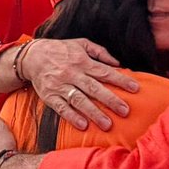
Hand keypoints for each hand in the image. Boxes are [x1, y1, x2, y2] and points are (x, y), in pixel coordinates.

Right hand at [21, 39, 137, 130]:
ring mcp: (61, 86)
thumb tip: (118, 63)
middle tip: (125, 111)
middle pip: (95, 88)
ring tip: (108, 124)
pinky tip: (83, 125)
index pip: (105, 72)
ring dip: (94, 113)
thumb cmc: (61, 50)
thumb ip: (100, 52)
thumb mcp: (81, 44)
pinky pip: (62, 108)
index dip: (121, 80)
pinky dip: (72, 116)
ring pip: (79, 100)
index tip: (135, 88)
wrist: (33, 56)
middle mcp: (73, 74)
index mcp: (82, 61)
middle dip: (111, 100)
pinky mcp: (50, 96)